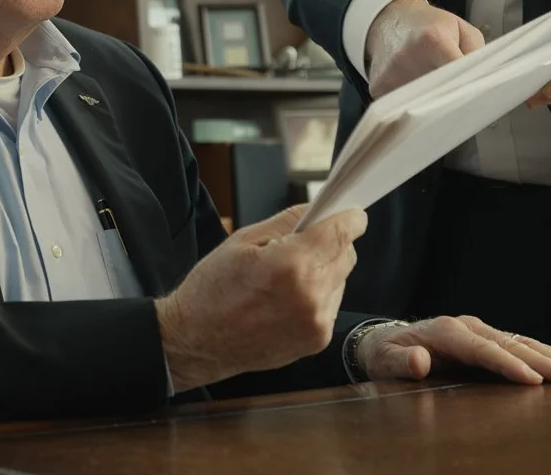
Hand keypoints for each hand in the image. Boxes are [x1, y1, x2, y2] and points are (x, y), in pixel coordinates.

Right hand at [156, 204, 365, 392]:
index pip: (340, 233)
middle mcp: (310, 296)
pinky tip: (288, 298)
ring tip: (287, 277)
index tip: (352, 213)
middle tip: (303, 243)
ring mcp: (316, 322)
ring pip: (341, 279)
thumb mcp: (242, 240)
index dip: (350, 218)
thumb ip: (288, 221)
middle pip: (347, 255)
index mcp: (290, 265)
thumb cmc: (212, 289)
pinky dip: (318, 294)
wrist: (198, 341)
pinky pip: (332, 303)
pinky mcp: (317, 341)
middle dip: (332, 243)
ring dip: (325, 270)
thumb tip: (320, 209)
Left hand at [356, 316, 550, 384]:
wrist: (384, 340)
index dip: (509, 364)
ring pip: (521, 342)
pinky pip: (519, 345)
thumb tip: (420, 361)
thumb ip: (401, 362)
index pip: (484, 350)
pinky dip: (543, 354)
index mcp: (447, 331)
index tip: (533, 380)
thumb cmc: (385, 353)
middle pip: (511, 344)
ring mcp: (479, 331)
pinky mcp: (485, 338)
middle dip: (544, 361)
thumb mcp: (384, 360)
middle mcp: (468, 327)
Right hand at [366, 0, 484, 97]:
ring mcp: (391, 75)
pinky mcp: (378, 88)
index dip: (470, 86)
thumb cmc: (428, 25)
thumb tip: (484, 83)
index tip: (478, 96)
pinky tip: (414, 90)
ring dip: (432, 104)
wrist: (389, 19)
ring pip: (421, 106)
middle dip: (453, 99)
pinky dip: (412, 104)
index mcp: (432, 39)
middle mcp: (408, 57)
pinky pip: (402, 107)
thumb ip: (477, 54)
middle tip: (460, 99)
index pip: (458, 73)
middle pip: (440, 94)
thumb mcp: (462, 29)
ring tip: (434, 90)